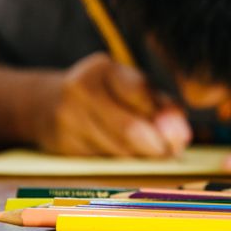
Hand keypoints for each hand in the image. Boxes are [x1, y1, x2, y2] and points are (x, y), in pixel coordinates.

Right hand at [33, 53, 190, 156]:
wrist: (48, 104)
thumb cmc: (106, 94)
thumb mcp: (133, 87)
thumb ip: (161, 106)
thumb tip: (180, 136)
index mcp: (103, 68)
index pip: (139, 93)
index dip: (163, 118)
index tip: (181, 137)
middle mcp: (80, 88)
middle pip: (127, 127)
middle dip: (155, 145)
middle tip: (171, 154)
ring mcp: (67, 117)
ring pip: (117, 149)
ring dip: (140, 156)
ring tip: (152, 153)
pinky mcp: (63, 144)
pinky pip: (103, 160)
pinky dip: (122, 161)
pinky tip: (127, 155)